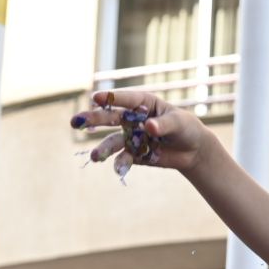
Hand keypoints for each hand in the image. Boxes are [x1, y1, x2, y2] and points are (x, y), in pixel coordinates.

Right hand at [73, 90, 215, 176]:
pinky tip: (118, 170)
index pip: (125, 99)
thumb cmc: (186, 128)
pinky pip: (124, 158)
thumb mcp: (179, 123)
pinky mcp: (134, 154)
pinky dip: (120, 164)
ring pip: (113, 141)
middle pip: (110, 118)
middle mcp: (132, 119)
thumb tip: (148, 126)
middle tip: (76, 122)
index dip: (110, 98)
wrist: (192, 150)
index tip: (94, 98)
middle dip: (93, 120)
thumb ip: (163, 124)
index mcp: (143, 103)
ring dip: (104, 148)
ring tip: (95, 157)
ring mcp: (131, 137)